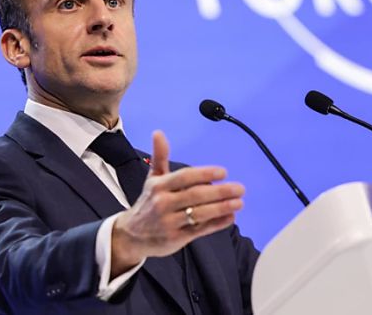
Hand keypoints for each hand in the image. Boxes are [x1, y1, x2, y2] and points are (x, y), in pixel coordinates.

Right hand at [110, 130, 244, 274]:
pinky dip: (216, 224)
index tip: (223, 172)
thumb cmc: (148, 203)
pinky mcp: (176, 238)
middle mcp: (163, 203)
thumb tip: (158, 132)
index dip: (204, 173)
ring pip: (200, 214)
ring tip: (239, 203)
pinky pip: (200, 230)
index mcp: (159, 186)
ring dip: (222, 208)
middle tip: (240, 188)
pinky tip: (230, 217)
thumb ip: (160, 156)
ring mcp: (169, 222)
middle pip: (195, 195)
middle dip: (220, 192)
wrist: (131, 235)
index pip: (184, 177)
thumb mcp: (152, 179)